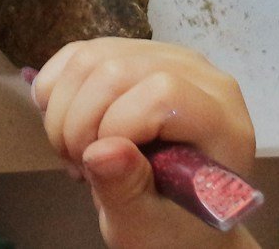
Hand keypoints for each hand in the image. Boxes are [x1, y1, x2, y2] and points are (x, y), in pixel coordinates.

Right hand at [32, 39, 259, 248]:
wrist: (175, 215)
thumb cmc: (172, 227)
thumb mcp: (148, 226)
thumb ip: (127, 190)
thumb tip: (102, 150)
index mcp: (221, 120)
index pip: (162, 92)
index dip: (116, 125)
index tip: (99, 168)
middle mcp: (201, 74)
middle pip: (117, 69)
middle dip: (79, 122)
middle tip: (80, 166)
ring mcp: (167, 55)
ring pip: (91, 56)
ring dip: (64, 109)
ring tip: (76, 152)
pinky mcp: (134, 51)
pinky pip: (79, 53)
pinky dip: (57, 91)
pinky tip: (69, 127)